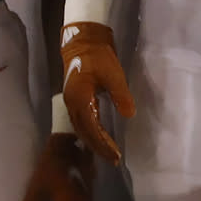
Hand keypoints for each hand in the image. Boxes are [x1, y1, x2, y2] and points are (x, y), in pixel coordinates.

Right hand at [60, 22, 132, 164]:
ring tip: (108, 152)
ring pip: (81, 128)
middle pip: (83, 132)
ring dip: (93, 141)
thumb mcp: (114, 74)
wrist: (82, 41)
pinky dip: (90, 132)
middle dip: (98, 147)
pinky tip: (99, 137)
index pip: (90, 128)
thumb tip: (129, 114)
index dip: (102, 144)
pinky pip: (81, 121)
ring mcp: (71, 102)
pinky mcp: (75, 99)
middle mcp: (72, 104)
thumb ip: (121, 95)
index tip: (115, 154)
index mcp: (79, 98)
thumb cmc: (98, 56)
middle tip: (114, 159)